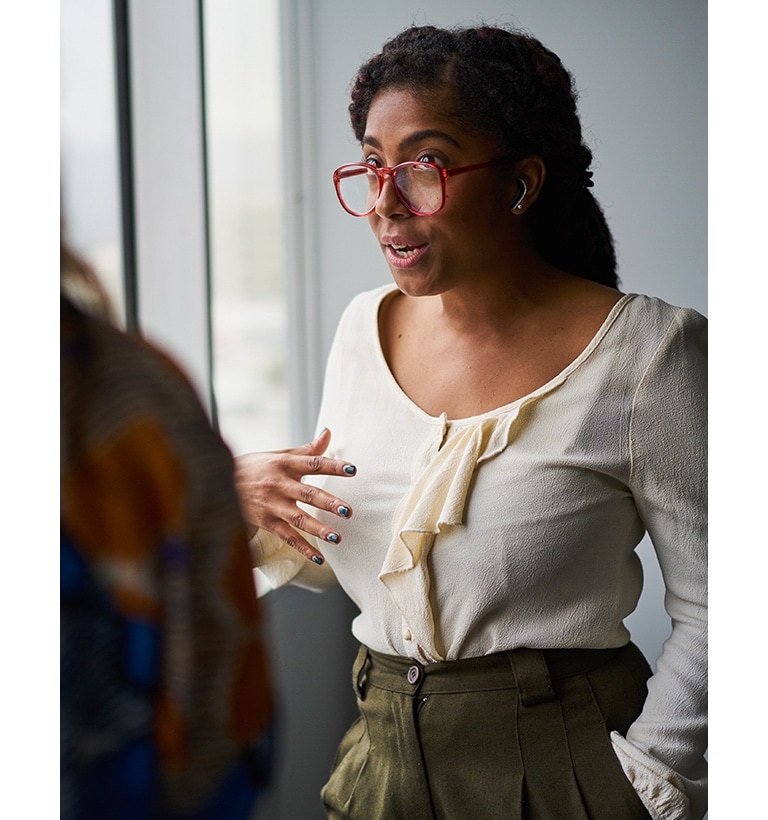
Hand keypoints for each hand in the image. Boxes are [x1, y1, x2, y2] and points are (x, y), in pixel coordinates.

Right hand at [233, 428, 355, 563]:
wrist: (220, 483)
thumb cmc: (256, 467)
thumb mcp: (279, 455)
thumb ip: (307, 450)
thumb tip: (328, 432)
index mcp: (285, 464)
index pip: (313, 463)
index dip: (333, 466)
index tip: (353, 470)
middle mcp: (279, 484)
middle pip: (307, 494)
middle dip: (328, 503)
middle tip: (348, 510)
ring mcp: (272, 505)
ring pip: (298, 519)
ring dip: (318, 529)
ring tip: (337, 537)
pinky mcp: (266, 522)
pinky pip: (287, 537)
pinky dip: (302, 548)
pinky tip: (319, 557)